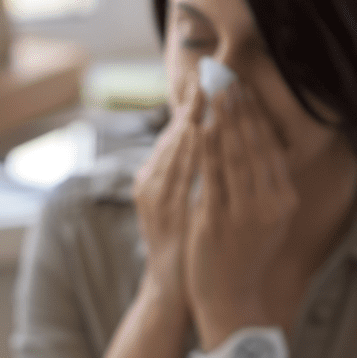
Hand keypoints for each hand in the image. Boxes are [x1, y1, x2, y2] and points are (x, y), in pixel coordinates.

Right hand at [132, 83, 204, 308]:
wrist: (173, 287)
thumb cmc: (183, 246)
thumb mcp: (185, 205)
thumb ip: (190, 176)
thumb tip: (206, 143)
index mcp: (153, 180)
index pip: (174, 133)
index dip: (187, 104)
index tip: (201, 76)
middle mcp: (149, 184)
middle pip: (173, 134)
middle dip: (191, 102)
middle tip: (206, 70)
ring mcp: (155, 196)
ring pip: (175, 148)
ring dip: (192, 117)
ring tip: (207, 89)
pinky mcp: (163, 209)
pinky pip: (181, 172)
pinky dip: (192, 148)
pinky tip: (203, 128)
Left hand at [186, 83, 298, 340]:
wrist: (229, 300)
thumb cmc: (242, 257)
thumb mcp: (264, 220)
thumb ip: (263, 186)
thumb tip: (257, 148)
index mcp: (282, 199)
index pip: (269, 146)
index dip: (256, 114)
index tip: (243, 86)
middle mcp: (268, 202)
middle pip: (253, 143)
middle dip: (239, 106)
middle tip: (225, 74)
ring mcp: (243, 211)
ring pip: (233, 154)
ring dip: (222, 118)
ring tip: (212, 89)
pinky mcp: (217, 221)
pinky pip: (210, 176)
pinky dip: (205, 148)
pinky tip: (197, 126)